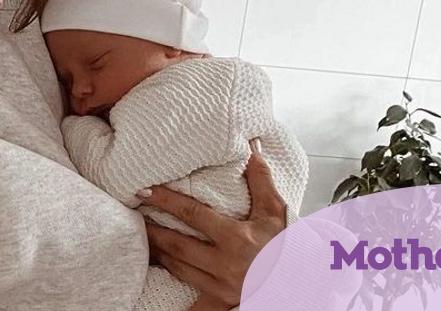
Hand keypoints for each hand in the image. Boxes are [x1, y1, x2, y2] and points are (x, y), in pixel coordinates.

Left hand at [141, 140, 287, 307]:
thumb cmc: (292, 246)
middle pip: (177, 246)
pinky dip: (177, 299)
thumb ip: (261, 179)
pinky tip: (158, 287)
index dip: (167, 201)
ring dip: (160, 255)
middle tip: (133, 218)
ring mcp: (222, 287)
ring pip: (179, 270)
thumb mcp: (277, 212)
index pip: (192, 215)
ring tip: (143, 241)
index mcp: (236, 238)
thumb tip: (251, 146)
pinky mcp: (222, 303)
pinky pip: (194, 305)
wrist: (307, 281)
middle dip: (154, 232)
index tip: (145, 191)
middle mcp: (225, 264)